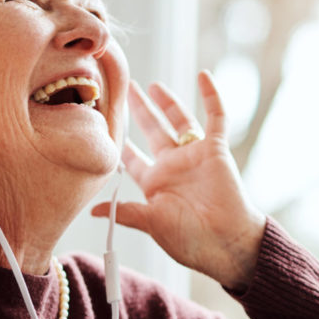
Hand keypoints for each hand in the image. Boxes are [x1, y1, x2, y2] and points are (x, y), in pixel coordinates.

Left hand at [91, 72, 266, 288]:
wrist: (226, 243)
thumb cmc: (191, 240)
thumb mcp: (152, 224)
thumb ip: (125, 212)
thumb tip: (93, 210)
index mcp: (156, 183)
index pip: (134, 159)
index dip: (121, 144)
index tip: (105, 126)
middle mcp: (175, 165)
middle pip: (153, 131)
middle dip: (139, 111)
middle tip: (125, 90)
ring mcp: (196, 155)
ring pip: (179, 120)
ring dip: (167, 102)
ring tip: (152, 85)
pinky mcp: (217, 149)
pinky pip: (216, 117)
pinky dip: (211, 96)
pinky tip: (204, 75)